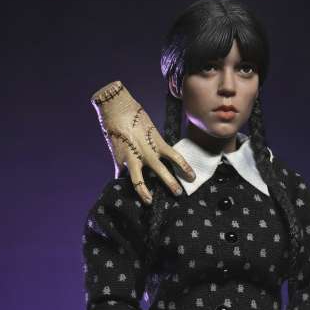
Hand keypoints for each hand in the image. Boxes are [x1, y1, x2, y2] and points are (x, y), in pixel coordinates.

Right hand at [90, 80, 195, 204]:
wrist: (116, 108)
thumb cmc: (134, 115)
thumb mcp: (150, 130)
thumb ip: (153, 144)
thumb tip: (155, 155)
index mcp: (157, 143)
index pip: (177, 158)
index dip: (186, 169)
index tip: (192, 177)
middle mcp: (147, 153)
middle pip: (162, 173)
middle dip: (171, 185)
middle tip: (177, 193)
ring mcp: (133, 158)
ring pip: (139, 182)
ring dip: (145, 193)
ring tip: (149, 201)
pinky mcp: (119, 159)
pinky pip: (121, 174)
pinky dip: (122, 179)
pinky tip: (122, 185)